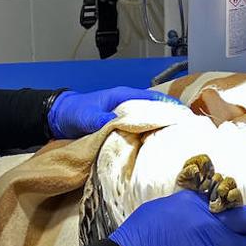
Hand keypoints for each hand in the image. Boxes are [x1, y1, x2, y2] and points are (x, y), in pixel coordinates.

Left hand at [48, 87, 180, 138]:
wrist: (58, 117)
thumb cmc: (75, 112)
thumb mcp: (88, 116)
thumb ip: (103, 120)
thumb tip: (121, 126)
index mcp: (124, 97)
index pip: (152, 100)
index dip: (169, 107)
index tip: (185, 116)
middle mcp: (127, 105)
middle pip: (154, 110)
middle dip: (169, 119)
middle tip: (187, 133)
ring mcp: (124, 116)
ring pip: (147, 121)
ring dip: (159, 129)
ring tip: (176, 143)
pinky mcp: (119, 127)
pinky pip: (138, 131)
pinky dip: (147, 136)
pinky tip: (154, 148)